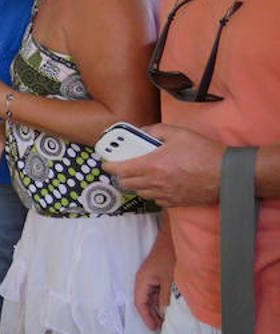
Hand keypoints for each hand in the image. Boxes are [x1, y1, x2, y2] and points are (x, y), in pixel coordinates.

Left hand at [103, 124, 224, 206]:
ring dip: (136, 184)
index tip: (105, 162)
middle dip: (121, 175)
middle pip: (126, 183)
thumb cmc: (204, 152)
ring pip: (140, 192)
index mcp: (152, 165)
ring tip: (143, 174)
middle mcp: (155, 182)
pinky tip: (159, 183)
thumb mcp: (178, 133)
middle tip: (125, 166)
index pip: (120, 169)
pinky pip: (155, 200)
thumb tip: (142, 131)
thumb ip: (155, 130)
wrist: (227, 173)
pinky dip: (152, 192)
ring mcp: (165, 194)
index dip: (109, 166)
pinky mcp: (175, 203)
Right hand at [133, 234, 174, 329]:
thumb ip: (165, 297)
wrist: (173, 238)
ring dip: (157, 308)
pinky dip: (161, 300)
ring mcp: (150, 277)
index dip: (146, 317)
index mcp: (142, 281)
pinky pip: (156, 291)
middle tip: (161, 327)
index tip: (153, 328)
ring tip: (166, 319)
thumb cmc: (169, 257)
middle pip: (144, 301)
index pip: (140, 303)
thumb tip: (163, 312)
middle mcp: (143, 280)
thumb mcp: (169, 280)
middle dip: (152, 314)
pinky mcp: (157, 274)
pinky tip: (169, 305)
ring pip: (151, 297)